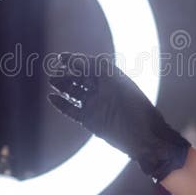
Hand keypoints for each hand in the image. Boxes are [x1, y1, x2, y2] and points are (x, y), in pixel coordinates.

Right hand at [48, 53, 189, 181]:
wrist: (143, 136)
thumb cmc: (134, 106)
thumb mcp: (116, 82)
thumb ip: (98, 70)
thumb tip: (80, 59)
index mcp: (111, 78)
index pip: (88, 65)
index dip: (74, 61)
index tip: (61, 58)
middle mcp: (102, 90)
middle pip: (79, 79)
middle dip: (66, 74)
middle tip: (53, 71)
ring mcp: (95, 105)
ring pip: (74, 93)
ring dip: (62, 87)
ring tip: (51, 81)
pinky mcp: (90, 120)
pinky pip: (72, 110)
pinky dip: (61, 104)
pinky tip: (51, 97)